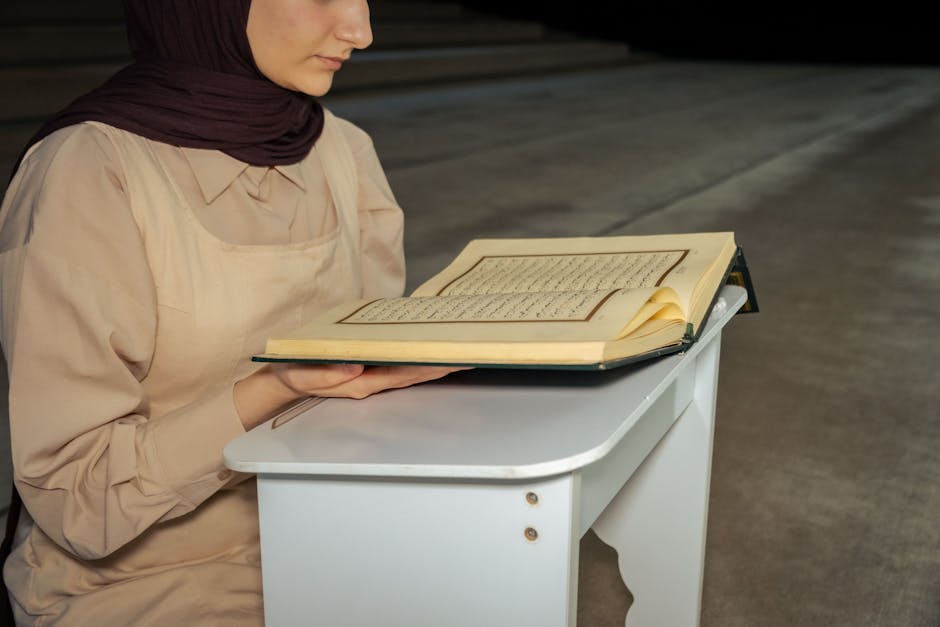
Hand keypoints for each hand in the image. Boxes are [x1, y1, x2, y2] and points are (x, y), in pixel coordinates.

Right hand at [234, 363, 467, 429]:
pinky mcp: (368, 370)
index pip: (404, 376)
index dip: (430, 369)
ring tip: (461, 355)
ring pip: (411, 372)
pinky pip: (399, 365)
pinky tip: (431, 352)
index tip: (453, 361)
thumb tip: (356, 366)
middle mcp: (372, 382)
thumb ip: (328, 373)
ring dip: (436, 364)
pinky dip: (417, 359)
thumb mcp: (304, 373)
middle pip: (415, 375)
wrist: (282, 379)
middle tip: (472, 356)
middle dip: (443, 367)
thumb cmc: (293, 374)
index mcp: (361, 384)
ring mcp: (371, 377)